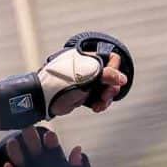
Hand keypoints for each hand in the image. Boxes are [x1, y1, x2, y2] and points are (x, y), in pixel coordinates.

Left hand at [0, 31, 133, 129]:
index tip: (111, 82)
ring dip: (106, 98)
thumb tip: (124, 79)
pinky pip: (97, 97)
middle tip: (106, 96)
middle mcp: (88, 68)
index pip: (111, 59)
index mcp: (88, 58)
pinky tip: (96, 108)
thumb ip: (107, 75)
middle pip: (110, 76)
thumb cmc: (61, 83)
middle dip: (111, 88)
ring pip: (104, 89)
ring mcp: (85, 81)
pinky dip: (99, 103)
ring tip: (100, 106)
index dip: (115, 70)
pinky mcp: (82, 94)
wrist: (42, 98)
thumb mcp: (87, 77)